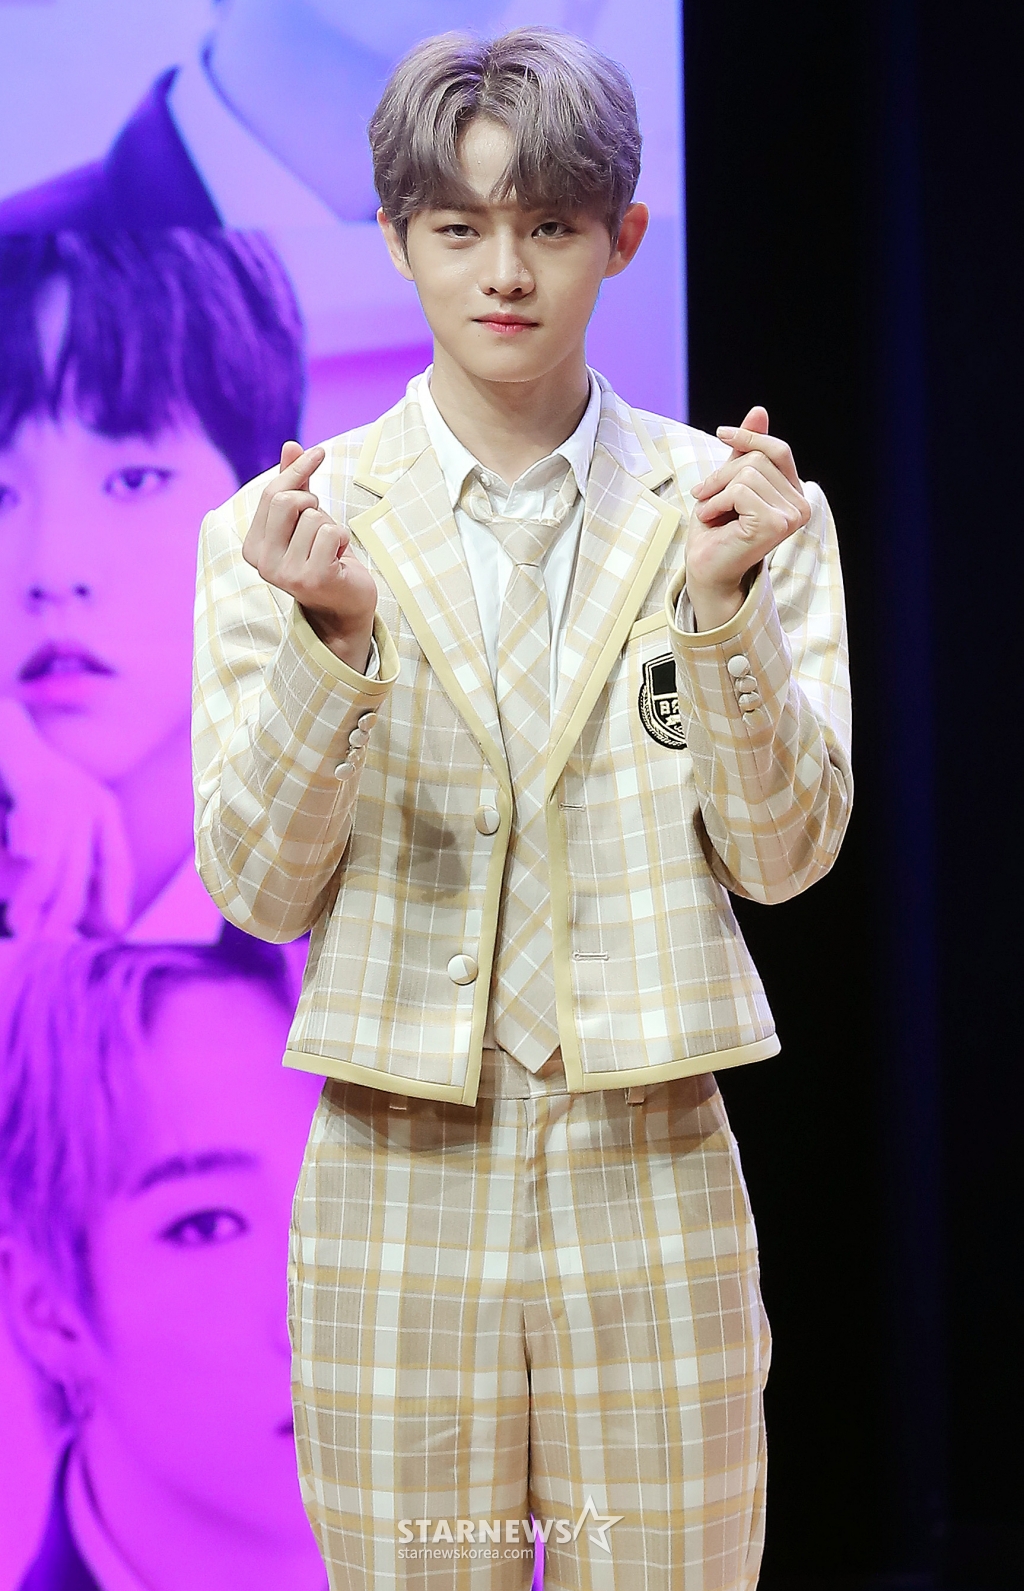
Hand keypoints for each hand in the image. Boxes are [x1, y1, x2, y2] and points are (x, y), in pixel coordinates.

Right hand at [0, 699, 132, 937]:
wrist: (10, 740)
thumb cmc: (35, 789)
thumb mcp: (67, 821)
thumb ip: (80, 858)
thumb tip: (101, 915)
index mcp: (103, 810)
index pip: (118, 862)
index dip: (117, 896)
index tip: (115, 929)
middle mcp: (89, 801)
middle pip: (82, 871)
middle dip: (63, 910)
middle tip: (44, 941)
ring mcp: (63, 794)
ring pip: (53, 861)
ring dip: (34, 896)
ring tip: (20, 924)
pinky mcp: (35, 787)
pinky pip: (33, 830)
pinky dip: (26, 850)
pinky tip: (20, 863)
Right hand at [242, 440, 376, 670]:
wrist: (345, 603)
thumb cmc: (324, 557)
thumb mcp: (306, 518)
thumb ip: (296, 484)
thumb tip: (290, 445)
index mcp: (253, 547)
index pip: (271, 494)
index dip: (297, 471)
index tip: (319, 452)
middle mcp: (262, 562)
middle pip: (287, 500)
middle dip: (313, 503)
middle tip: (322, 524)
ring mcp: (285, 573)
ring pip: (313, 517)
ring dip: (330, 527)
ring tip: (330, 550)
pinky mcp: (311, 579)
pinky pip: (330, 532)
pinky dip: (342, 539)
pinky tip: (338, 558)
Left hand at [686, 406, 809, 630]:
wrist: (706, 569)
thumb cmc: (716, 530)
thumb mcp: (729, 482)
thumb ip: (746, 452)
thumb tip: (759, 411)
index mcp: (794, 493)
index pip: (777, 450)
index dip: (749, 437)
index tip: (721, 433)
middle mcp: (801, 505)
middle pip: (758, 459)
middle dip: (722, 473)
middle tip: (705, 496)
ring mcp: (792, 516)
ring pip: (747, 473)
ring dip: (717, 490)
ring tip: (711, 511)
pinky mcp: (776, 524)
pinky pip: (740, 491)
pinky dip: (717, 502)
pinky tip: (712, 520)